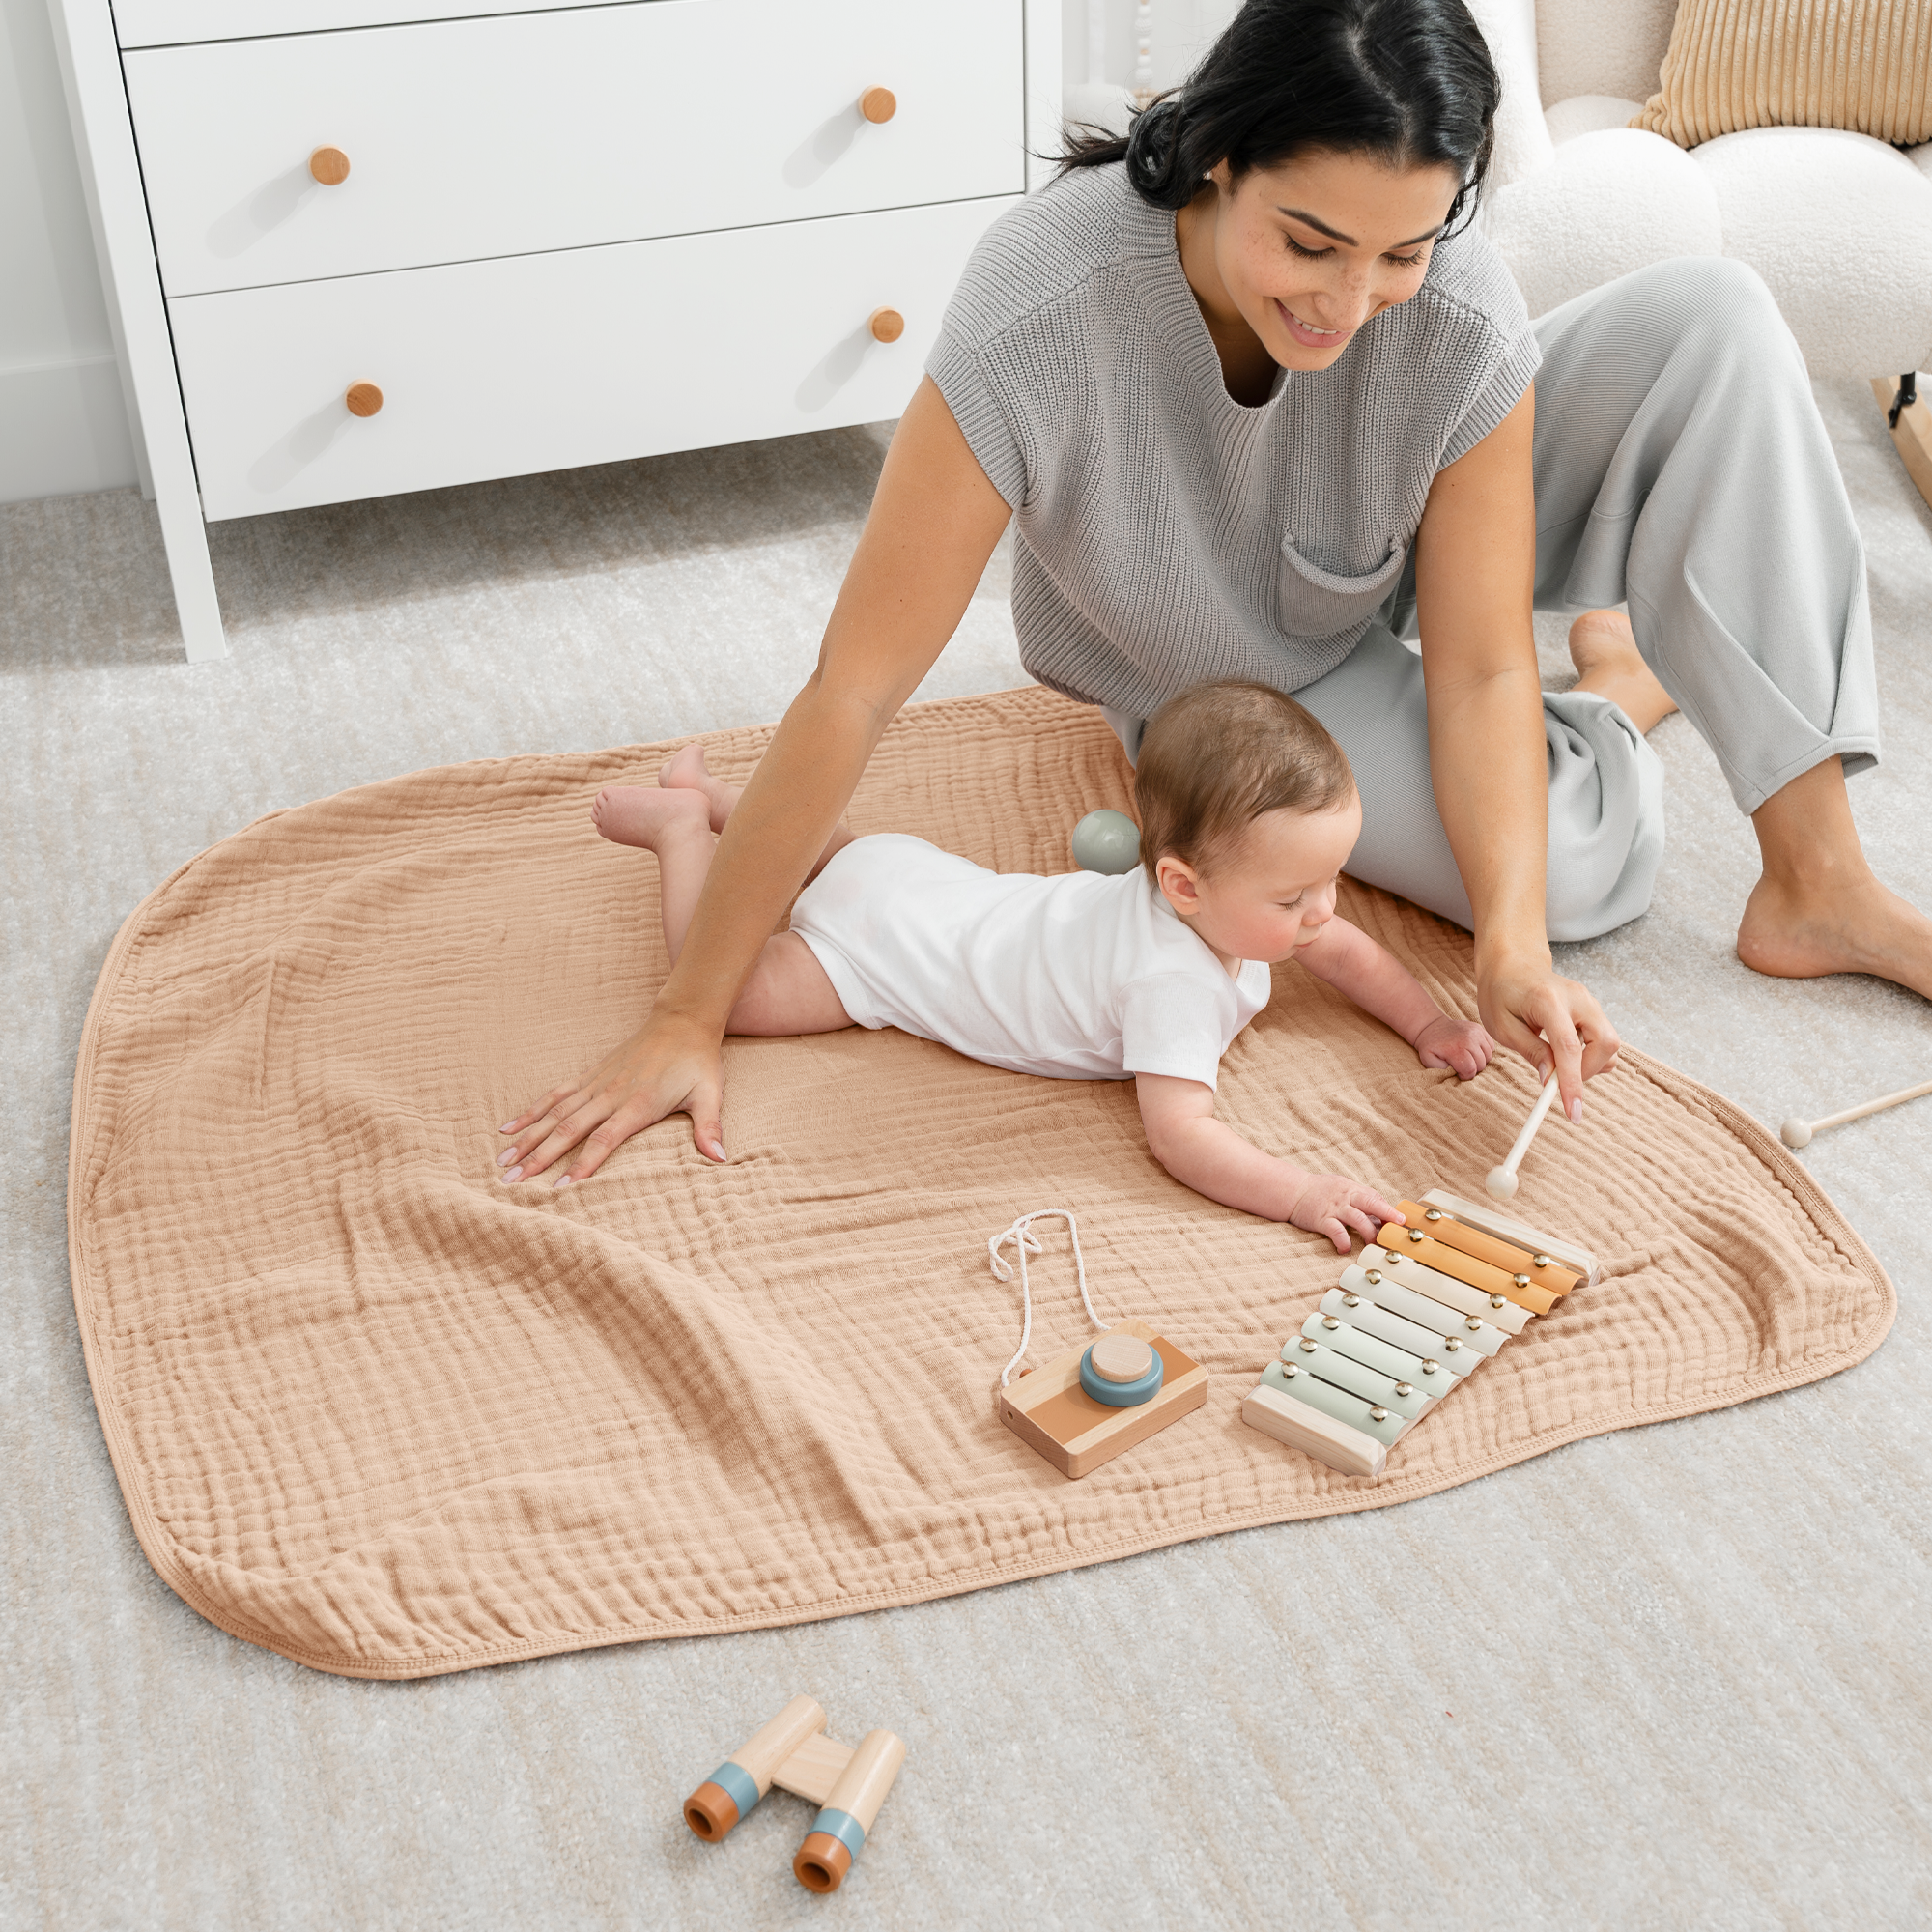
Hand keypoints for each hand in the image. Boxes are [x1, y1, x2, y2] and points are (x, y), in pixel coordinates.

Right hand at [495, 1008, 724, 1186]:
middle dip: (539, 1158)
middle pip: (568, 1130)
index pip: (603, 1139)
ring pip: (554, 1114)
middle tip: (511, 1182)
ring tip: (501, 1161)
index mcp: (637, 1104)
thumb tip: (720, 1160)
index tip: (559, 1188)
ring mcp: (596, 1083)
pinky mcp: (590, 1075)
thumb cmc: (697, 1062)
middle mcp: (610, 1094)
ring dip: (527, 1138)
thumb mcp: (709, 1095)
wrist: (682, 1021)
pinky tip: (509, 1127)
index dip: (582, 1164)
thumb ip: (710, 1128)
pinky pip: (555, 1095)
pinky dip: (531, 1111)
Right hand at [1285, 1172, 1402, 1254]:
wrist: (1292, 1190)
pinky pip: (1337, 1231)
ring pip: (1358, 1219)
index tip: (1398, 1221)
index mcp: (1352, 1189)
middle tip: (1399, 1224)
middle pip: (1371, 1203)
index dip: (1388, 1209)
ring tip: (1372, 1243)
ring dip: (1368, 1232)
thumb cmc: (1318, 1191)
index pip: (1375, 1198)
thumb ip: (1358, 1198)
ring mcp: (1334, 1208)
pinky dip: (1343, 1242)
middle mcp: (1346, 1197)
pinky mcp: (1322, 1219)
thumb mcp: (1341, 1188)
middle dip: (1387, 1213)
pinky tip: (1345, 1249)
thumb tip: (1378, 1214)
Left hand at [1412, 1012, 1494, 1079]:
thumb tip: (1455, 1073)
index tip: (1458, 1073)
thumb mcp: (1428, 1061)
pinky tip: (1473, 1051)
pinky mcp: (1479, 1028)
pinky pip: (1491, 1046)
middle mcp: (1468, 1039)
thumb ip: (1441, 1070)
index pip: (1470, 1070)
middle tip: (1462, 1065)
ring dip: (1480, 1060)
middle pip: (1481, 1064)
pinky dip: (1484, 1051)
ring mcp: (1476, 1032)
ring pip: (1488, 1056)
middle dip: (1472, 1068)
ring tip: (1468, 1058)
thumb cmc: (1430, 1046)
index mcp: (1456, 1049)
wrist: (1431, 1026)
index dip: (1465, 1076)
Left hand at [1476, 951, 1618, 1121]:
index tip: (1573, 1112)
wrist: (1512, 964)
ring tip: (1555, 1061)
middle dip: (1587, 1072)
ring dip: (1589, 1064)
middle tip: (1557, 1081)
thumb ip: (1531, 1052)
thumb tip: (1549, 1080)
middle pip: (1606, 1043)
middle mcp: (1578, 998)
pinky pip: (1603, 1039)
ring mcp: (1590, 1001)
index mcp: (1548, 1000)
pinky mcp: (1593, 1008)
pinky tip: (1565, 1051)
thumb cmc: (1501, 994)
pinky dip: (1590, 1054)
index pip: (1569, 1047)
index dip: (1573, 1082)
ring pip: (1609, 1043)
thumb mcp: (1503, 1027)